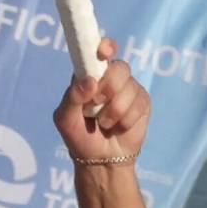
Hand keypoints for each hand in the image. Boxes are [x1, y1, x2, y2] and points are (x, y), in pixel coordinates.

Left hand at [53, 49, 148, 175]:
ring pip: (129, 88)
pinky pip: (139, 103)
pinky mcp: (142, 101)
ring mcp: (128, 88)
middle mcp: (110, 77)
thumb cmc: (79, 137)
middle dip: (108, 89)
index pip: (100, 50)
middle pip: (119, 68)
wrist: (101, 160)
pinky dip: (125, 120)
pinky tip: (119, 126)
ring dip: (114, 111)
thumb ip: (71, 98)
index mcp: (89, 74)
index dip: (105, 47)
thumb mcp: (65, 120)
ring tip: (105, 123)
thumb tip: (90, 81)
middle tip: (96, 106)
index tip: (103, 53)